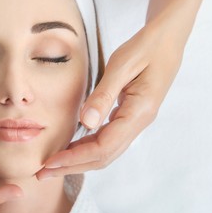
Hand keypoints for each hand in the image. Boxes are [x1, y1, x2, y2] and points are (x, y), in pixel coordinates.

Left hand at [37, 22, 182, 178]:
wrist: (168, 39)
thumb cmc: (146, 46)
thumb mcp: (122, 65)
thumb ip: (104, 94)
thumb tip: (86, 122)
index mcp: (139, 112)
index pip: (104, 147)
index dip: (75, 157)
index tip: (50, 162)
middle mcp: (139, 122)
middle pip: (103, 157)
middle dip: (72, 166)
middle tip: (43, 173)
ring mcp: (136, 122)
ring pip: (106, 152)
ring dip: (78, 161)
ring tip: (52, 165)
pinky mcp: (130, 117)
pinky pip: (107, 140)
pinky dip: (87, 147)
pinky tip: (71, 147)